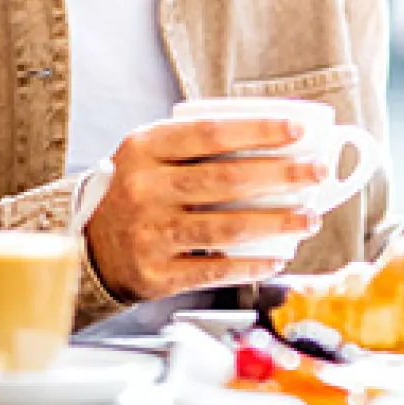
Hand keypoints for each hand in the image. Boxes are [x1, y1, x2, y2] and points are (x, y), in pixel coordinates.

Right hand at [84, 114, 331, 301]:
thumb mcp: (150, 155)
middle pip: (227, 180)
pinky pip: (216, 269)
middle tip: (317, 172)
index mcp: (145, 149)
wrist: (86, 246)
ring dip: (278, 223)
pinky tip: (278, 256)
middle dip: (282, 175)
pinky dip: (253, 264)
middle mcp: (144, 190)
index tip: (298, 130)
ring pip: (228, 227)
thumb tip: (274, 139)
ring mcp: (149, 234)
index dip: (258, 130)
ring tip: (310, 218)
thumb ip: (198, 144)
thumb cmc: (134, 192)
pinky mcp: (156, 274)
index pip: (210, 133)